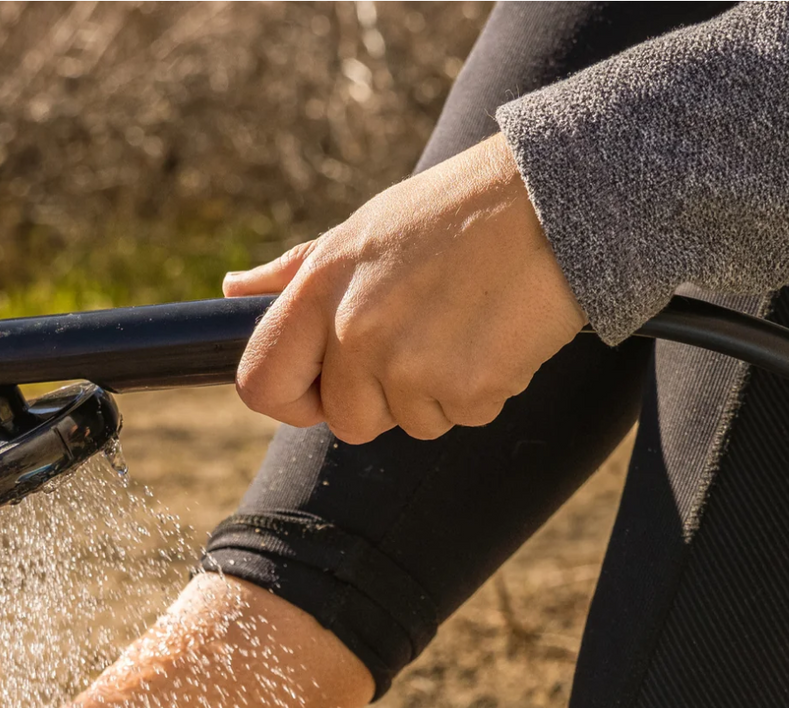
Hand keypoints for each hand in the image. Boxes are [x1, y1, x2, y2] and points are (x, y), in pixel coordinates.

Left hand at [225, 133, 585, 444]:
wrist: (553, 201)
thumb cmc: (454, 215)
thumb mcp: (364, 230)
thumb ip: (297, 273)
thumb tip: (235, 290)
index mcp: (322, 288)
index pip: (261, 383)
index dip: (291, 398)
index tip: (320, 390)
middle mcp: (357, 331)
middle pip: (346, 421)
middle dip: (382, 398)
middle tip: (423, 337)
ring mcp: (410, 366)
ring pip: (409, 425)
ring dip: (437, 392)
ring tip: (463, 323)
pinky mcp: (466, 390)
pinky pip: (461, 418)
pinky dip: (481, 389)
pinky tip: (495, 332)